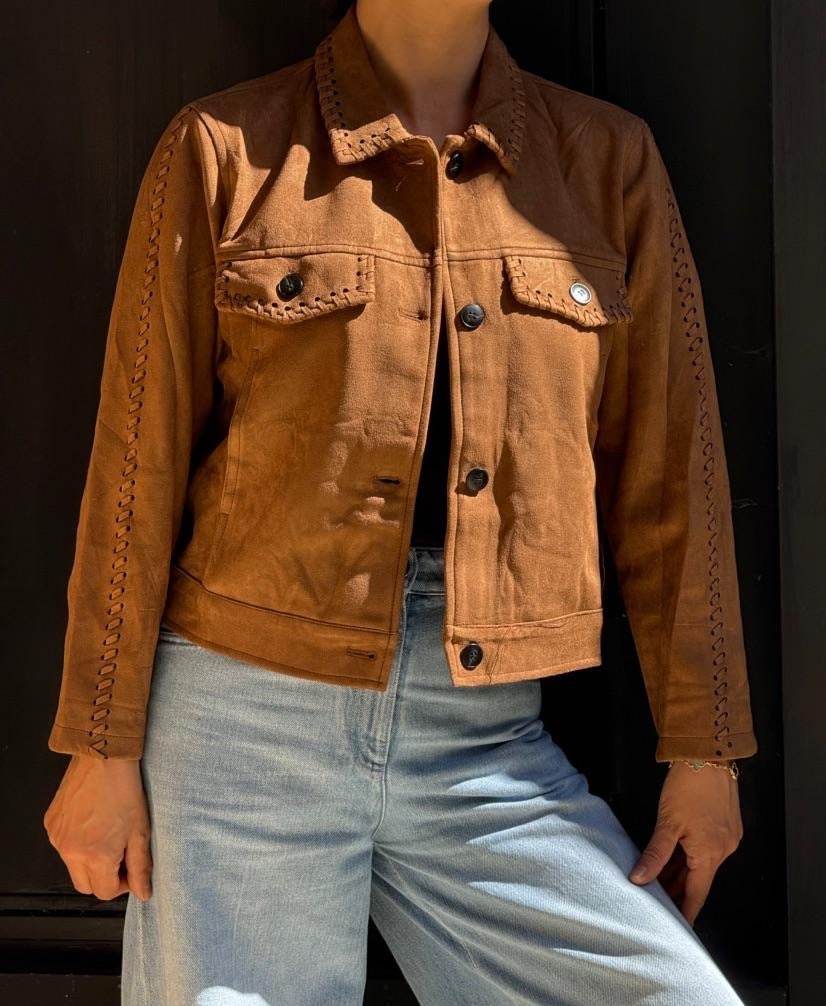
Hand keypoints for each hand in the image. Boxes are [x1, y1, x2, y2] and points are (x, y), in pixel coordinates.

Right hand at [43, 753, 152, 901]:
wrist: (103, 758)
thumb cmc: (125, 790)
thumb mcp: (141, 831)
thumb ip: (141, 867)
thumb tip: (143, 893)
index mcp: (95, 857)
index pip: (105, 892)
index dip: (121, 884)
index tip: (131, 869)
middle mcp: (70, 852)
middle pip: (85, 886)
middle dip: (104, 878)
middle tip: (121, 855)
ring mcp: (57, 838)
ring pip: (72, 866)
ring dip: (89, 861)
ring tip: (108, 834)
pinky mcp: (51, 824)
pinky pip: (63, 846)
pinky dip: (77, 843)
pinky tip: (93, 823)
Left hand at [628, 761, 742, 925]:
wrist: (708, 754)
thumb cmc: (688, 785)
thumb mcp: (667, 822)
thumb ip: (655, 854)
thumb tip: (639, 878)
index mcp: (711, 854)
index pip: (696, 894)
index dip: (684, 912)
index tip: (675, 928)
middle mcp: (724, 850)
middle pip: (698, 880)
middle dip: (678, 892)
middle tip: (655, 902)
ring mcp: (726, 838)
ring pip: (700, 865)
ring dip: (681, 874)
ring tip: (658, 883)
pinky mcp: (725, 826)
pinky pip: (705, 850)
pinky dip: (689, 857)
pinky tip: (672, 859)